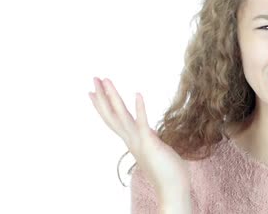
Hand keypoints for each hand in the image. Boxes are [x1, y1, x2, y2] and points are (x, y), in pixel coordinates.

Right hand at [89, 77, 191, 202]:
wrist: (173, 189)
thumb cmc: (169, 171)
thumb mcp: (156, 150)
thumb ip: (150, 140)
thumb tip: (149, 134)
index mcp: (132, 141)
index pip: (114, 120)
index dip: (103, 106)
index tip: (93, 92)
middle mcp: (131, 140)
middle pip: (112, 115)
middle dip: (103, 96)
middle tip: (94, 78)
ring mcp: (138, 142)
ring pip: (121, 116)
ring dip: (113, 97)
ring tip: (106, 80)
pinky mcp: (150, 144)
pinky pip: (143, 123)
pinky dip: (140, 109)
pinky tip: (138, 93)